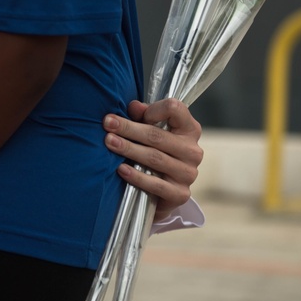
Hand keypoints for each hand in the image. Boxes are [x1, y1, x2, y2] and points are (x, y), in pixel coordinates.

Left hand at [103, 98, 202, 220]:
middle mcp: (192, 150)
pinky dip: (137, 176)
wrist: (164, 194)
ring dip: (129, 149)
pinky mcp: (180, 194)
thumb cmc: (157, 154)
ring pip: (155, 158)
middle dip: (129, 129)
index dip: (153, 109)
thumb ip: (144, 117)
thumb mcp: (152, 132)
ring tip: (109, 143)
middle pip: (158, 136)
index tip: (131, 112)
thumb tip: (133, 106)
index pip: (175, 109)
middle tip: (107, 124)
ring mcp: (188, 173)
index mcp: (189, 129)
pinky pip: (156, 184)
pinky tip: (120, 169)